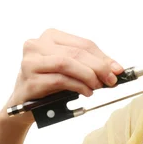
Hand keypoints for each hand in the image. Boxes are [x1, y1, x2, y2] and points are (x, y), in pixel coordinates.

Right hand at [0, 28, 123, 127]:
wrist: (24, 107)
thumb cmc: (50, 84)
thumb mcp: (72, 70)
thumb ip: (91, 65)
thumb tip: (116, 68)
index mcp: (50, 36)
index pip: (83, 44)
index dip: (103, 57)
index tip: (118, 70)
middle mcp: (36, 45)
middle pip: (76, 53)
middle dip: (99, 67)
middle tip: (111, 80)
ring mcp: (30, 62)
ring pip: (66, 63)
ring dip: (88, 76)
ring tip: (98, 86)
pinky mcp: (29, 80)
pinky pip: (59, 80)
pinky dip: (77, 86)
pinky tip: (85, 92)